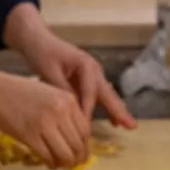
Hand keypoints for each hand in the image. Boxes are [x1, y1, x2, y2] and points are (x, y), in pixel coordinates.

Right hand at [0, 74, 91, 168]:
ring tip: (61, 165)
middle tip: (74, 164)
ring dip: (66, 163)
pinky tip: (49, 163)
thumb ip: (64, 111)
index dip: (85, 145)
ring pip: (65, 153)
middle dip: (78, 158)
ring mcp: (45, 124)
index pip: (85, 129)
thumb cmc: (18, 92)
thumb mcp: (49, 94)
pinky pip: (47, 156)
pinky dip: (51, 163)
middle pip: (78, 143)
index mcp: (67, 99)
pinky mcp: (29, 135)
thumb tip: (76, 137)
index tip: (81, 152)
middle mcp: (60, 111)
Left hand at [6, 6, 137, 130]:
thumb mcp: (50, 72)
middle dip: (118, 110)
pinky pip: (98, 97)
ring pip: (106, 96)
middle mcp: (94, 70)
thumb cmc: (43, 53)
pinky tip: (114, 121)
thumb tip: (73, 111)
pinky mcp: (87, 81)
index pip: (89, 93)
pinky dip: (106, 108)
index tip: (85, 128)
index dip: (88, 111)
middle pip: (107, 93)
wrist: (38, 40)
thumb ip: (63, 90)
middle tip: (132, 125)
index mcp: (86, 65)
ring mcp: (92, 75)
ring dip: (116, 110)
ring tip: (127, 125)